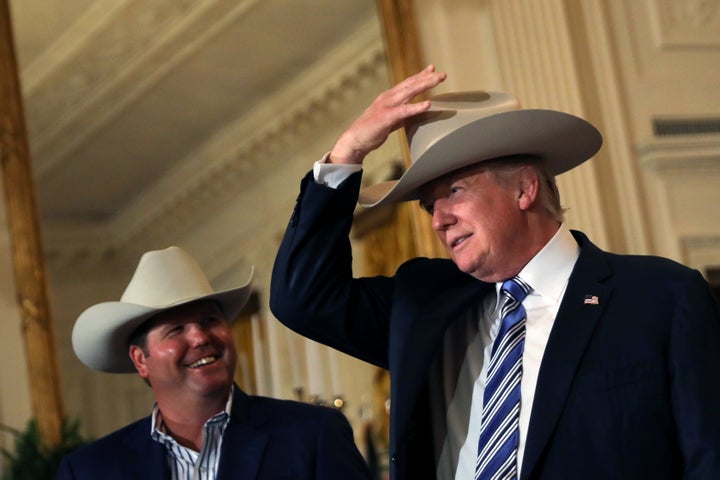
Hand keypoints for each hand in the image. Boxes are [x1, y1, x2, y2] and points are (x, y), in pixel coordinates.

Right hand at [328, 65, 446, 164]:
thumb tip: (414, 113)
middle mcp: (388, 98)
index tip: (432, 69)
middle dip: (427, 77)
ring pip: (408, 92)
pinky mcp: (386, 117)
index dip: (420, 75)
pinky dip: (416, 107)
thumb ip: (401, 114)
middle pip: (410, 84)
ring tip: (437, 80)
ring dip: (424, 84)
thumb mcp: (389, 119)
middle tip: (442, 74)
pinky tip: (427, 104)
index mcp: (388, 97)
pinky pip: (404, 111)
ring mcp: (386, 106)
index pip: (407, 83)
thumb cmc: (371, 131)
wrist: (354, 141)